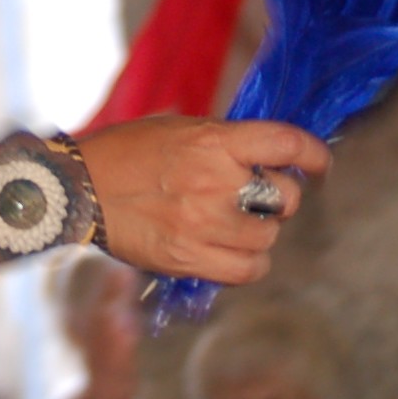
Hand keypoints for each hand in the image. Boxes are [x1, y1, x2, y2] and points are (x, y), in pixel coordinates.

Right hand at [78, 115, 329, 284]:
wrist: (78, 187)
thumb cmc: (126, 152)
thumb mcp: (175, 128)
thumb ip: (222, 142)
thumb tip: (269, 156)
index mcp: (211, 141)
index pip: (286, 145)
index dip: (314, 155)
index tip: (319, 164)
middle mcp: (214, 182)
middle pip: (286, 197)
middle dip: (278, 197)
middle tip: (254, 195)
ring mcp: (203, 224)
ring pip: (269, 237)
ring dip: (258, 230)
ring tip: (227, 221)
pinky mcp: (191, 259)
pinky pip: (250, 269)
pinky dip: (247, 261)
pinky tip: (227, 248)